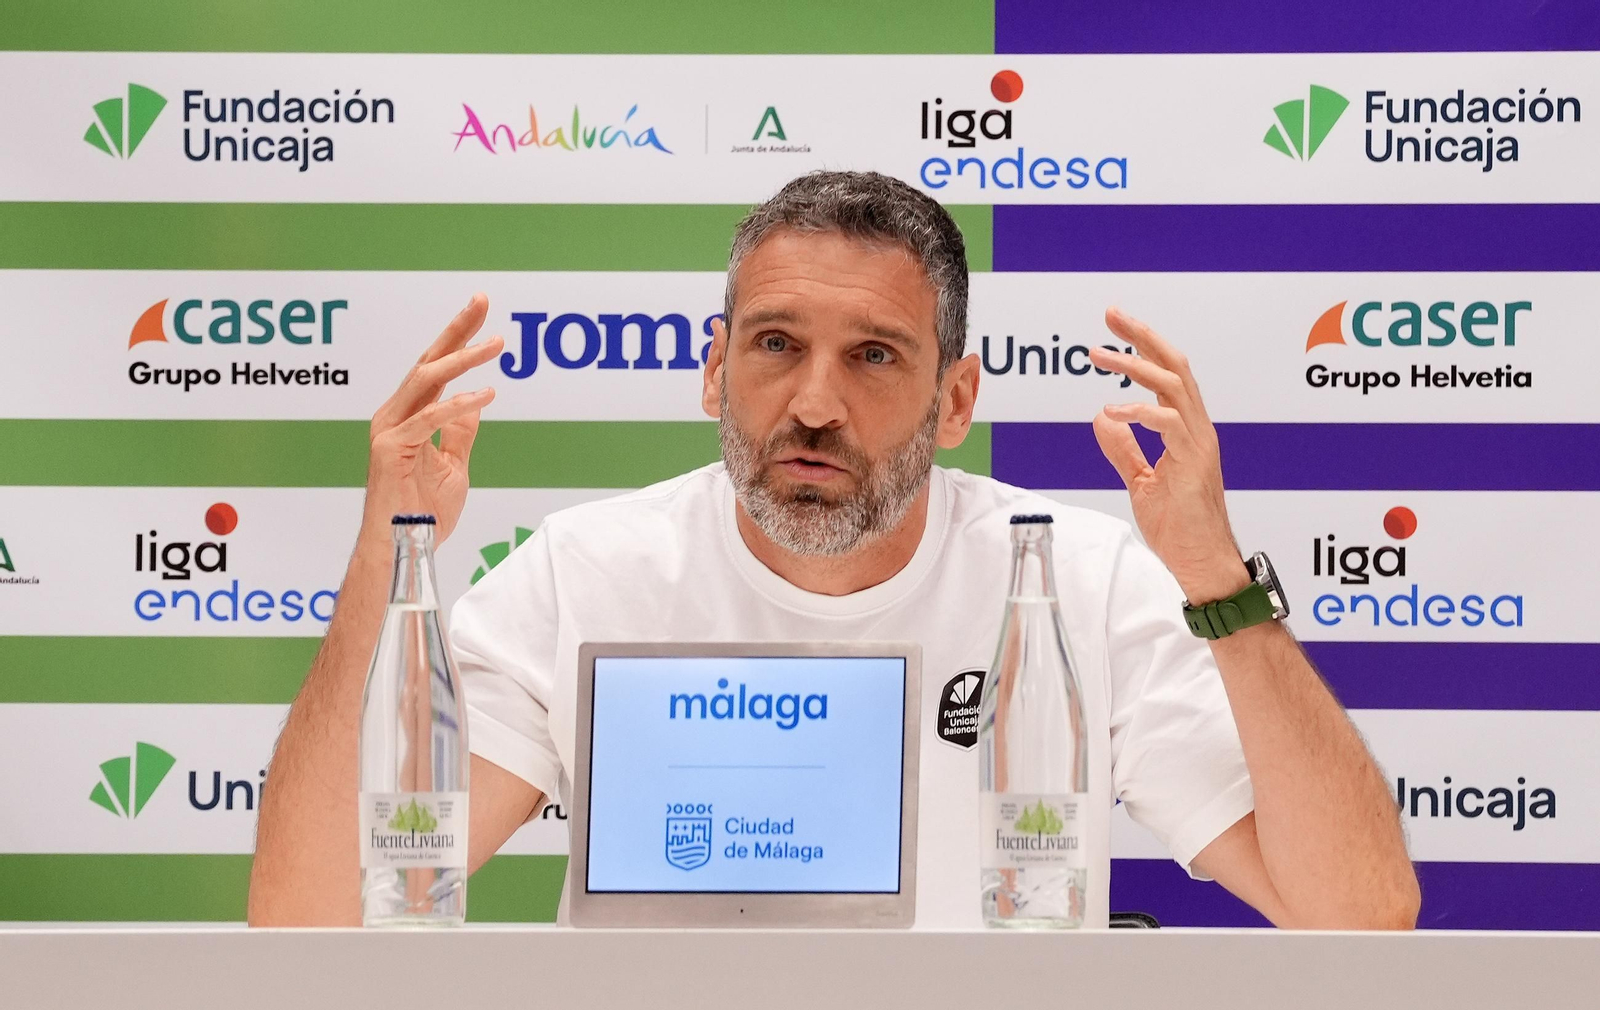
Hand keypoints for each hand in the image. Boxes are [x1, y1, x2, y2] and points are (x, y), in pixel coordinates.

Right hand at [362, 294, 503, 543]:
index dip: (457, 338)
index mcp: (408, 415)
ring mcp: (388, 429)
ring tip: (496, 344)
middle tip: (481, 300)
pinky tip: (486, 394)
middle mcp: (394, 414)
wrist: (406, 547)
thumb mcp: (453, 464)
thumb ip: (460, 432)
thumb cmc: (424, 511)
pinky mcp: (389, 448)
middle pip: (428, 362)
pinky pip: (428, 418)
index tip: (481, 310)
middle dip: (456, 329)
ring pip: (426, 380)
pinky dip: (458, 404)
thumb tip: (476, 401)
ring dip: (463, 359)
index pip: (435, 368)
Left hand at [1087, 307, 1248, 604]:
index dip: (1143, 347)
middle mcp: (1197, 429)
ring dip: (1134, 365)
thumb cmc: (1180, 530)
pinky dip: (1140, 411)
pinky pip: (1170, 424)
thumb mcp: (1143, 481)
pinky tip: (1113, 409)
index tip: (1113, 327)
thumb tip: (1102, 417)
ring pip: (1174, 385)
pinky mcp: (1195, 464)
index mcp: (1187, 430)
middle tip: (1111, 315)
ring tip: (1098, 355)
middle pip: (1175, 366)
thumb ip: (1124, 449)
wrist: (1203, 565)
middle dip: (1142, 336)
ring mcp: (1199, 444)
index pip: (1167, 375)